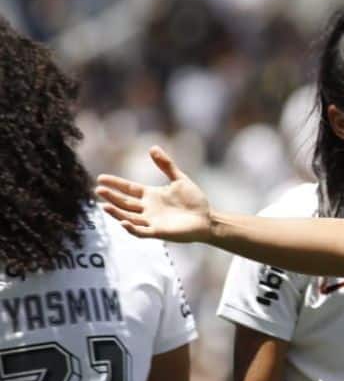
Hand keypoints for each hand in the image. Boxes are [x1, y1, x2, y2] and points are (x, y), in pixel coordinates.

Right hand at [94, 146, 211, 241]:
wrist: (208, 219)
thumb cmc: (194, 201)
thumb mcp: (179, 179)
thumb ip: (166, 165)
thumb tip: (152, 147)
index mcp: (151, 195)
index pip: (128, 189)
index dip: (115, 184)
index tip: (101, 178)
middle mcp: (148, 209)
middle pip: (125, 203)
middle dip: (111, 197)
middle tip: (98, 190)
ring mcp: (152, 221)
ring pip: (129, 217)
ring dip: (116, 212)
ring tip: (104, 206)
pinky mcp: (159, 232)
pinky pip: (141, 232)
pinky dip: (132, 228)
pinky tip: (123, 222)